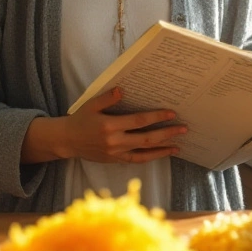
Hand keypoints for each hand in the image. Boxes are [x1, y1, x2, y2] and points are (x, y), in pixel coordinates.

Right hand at [59, 88, 185, 163]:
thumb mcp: (91, 104)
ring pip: (145, 152)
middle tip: (183, 129)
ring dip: (163, 149)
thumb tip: (122, 90)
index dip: (156, 117)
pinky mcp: (116, 160)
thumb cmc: (80, 120)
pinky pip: (137, 160)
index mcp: (110, 126)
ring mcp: (116, 153)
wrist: (67, 141)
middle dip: (167, 133)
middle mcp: (115, 141)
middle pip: (147, 138)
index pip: (139, 121)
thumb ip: (107, 97)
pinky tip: (162, 153)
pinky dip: (151, 157)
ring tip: (178, 146)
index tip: (171, 113)